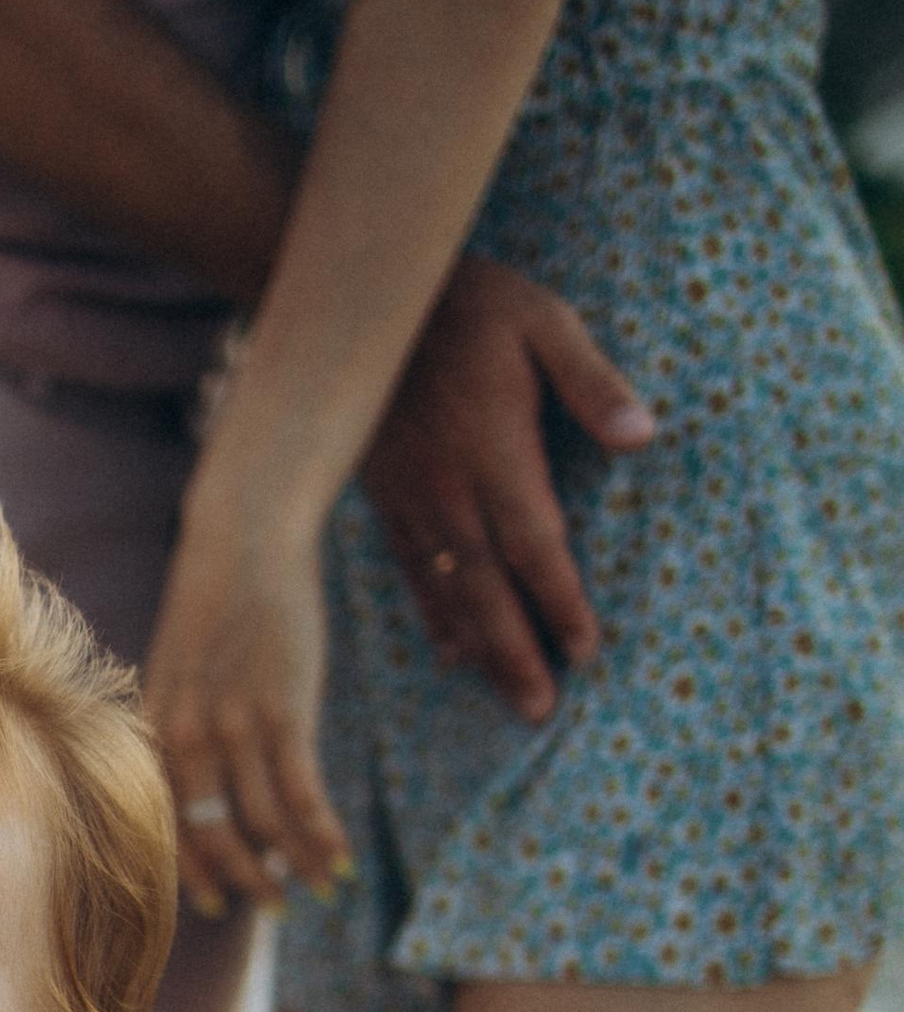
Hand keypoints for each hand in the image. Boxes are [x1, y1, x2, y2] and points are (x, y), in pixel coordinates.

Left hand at [143, 498, 344, 914]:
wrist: (243, 539)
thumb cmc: (217, 604)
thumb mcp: (180, 669)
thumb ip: (185, 725)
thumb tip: (211, 785)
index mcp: (158, 728)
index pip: (167, 822)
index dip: (192, 870)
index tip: (213, 902)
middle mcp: (188, 735)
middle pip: (213, 835)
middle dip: (244, 881)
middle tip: (270, 906)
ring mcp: (235, 724)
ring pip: (263, 823)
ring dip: (293, 866)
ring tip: (317, 887)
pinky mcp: (283, 709)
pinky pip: (303, 794)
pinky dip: (321, 836)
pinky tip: (339, 859)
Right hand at [359, 255, 648, 721]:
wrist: (368, 301)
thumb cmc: (471, 305)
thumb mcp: (543, 320)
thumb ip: (591, 381)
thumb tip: (643, 434)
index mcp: (492, 450)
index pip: (533, 541)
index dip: (558, 600)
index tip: (584, 650)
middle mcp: (449, 488)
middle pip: (487, 585)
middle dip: (516, 651)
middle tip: (540, 710)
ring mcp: (412, 499)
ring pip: (448, 588)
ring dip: (480, 648)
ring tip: (506, 698)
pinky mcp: (387, 498)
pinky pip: (413, 570)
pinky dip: (434, 614)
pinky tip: (452, 651)